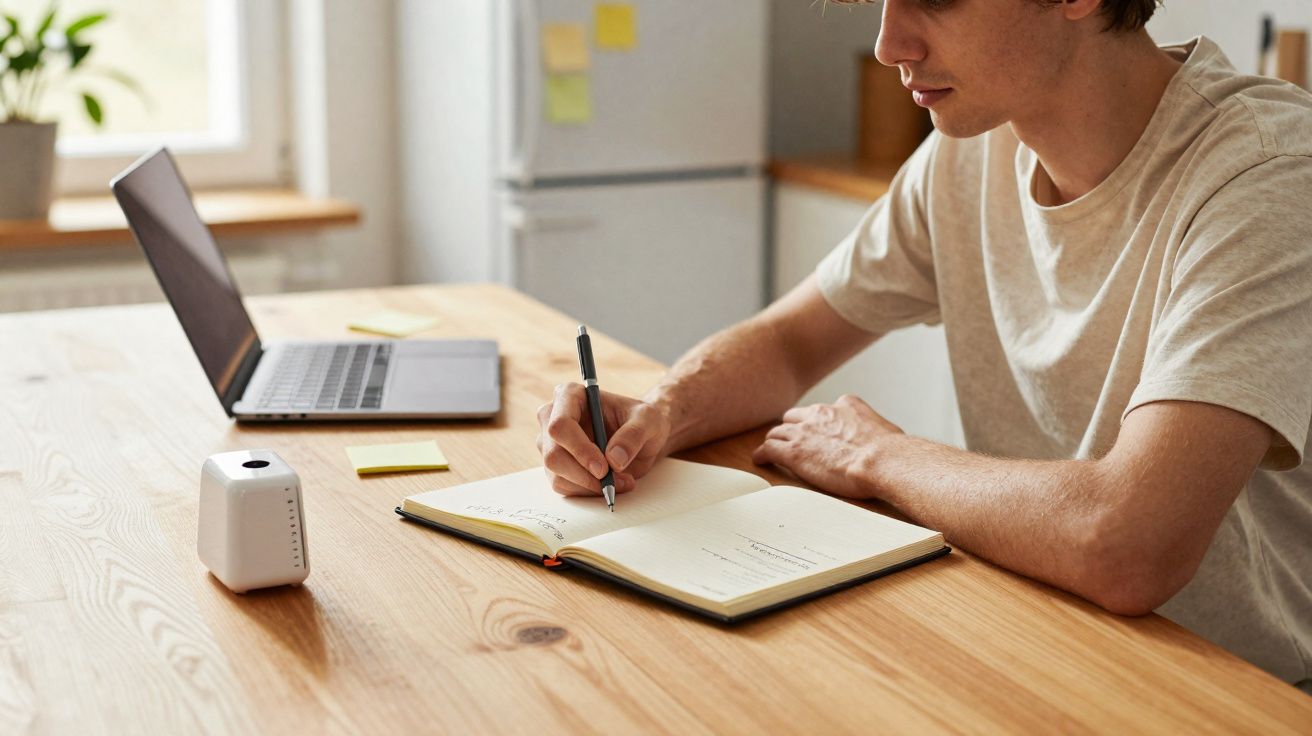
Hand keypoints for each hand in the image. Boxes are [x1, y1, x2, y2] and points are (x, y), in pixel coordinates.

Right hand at [536, 383, 671, 495]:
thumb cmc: (641, 421)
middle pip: (553, 454)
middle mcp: (553, 417)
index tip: (603, 468)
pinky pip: (563, 486)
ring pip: (556, 474)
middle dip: (585, 474)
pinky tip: (610, 483)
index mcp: (570, 396)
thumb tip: (614, 459)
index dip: (579, 449)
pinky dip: (588, 491)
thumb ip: (634, 434)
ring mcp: (551, 443)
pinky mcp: (555, 465)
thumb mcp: (649, 420)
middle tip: (613, 481)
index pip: (560, 425)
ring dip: (590, 485)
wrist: (641, 437)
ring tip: (621, 481)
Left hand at [751, 394, 902, 498]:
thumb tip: (885, 442)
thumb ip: (875, 430)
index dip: (816, 422)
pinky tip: (760, 460)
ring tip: (771, 449)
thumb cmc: (891, 452)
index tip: (816, 430)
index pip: (822, 411)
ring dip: (775, 441)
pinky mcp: (793, 451)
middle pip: (795, 417)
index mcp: (844, 405)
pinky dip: (763, 454)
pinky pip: (769, 449)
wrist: (882, 460)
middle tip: (790, 439)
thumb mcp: (885, 430)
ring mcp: (804, 432)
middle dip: (792, 427)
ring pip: (778, 432)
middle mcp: (821, 414)